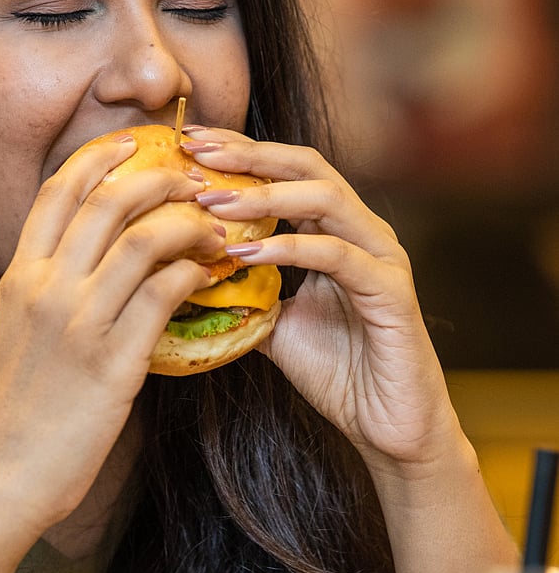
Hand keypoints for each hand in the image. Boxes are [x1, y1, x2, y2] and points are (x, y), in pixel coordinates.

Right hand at [0, 133, 225, 539]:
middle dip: (158, 178)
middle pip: (108, 201)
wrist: (4, 471)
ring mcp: (78, 322)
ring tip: (214, 228)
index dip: (98, 157)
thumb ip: (50, 285)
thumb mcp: (20, 329)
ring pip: (143, 239)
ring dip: (188, 223)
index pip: (59, 191)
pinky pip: (163, 293)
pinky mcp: (113, 361)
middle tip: (192, 181)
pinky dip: (192, 272)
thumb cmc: (18, 404)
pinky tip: (208, 274)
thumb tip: (94, 253)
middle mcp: (46, 288)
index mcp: (21, 275)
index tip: (133, 143)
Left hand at [187, 128, 462, 473]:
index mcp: (335, 231)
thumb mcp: (273, 325)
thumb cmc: (337, 372)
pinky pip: (337, 255)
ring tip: (212, 201)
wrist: (386, 427)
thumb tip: (181, 279)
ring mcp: (381, 256)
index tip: (188, 144)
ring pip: (326, 198)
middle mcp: (362, 232)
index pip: (286, 171)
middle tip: (197, 151)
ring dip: (264, 195)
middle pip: (307, 166)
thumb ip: (241, 294)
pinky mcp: (391, 290)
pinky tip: (247, 252)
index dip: (239, 153)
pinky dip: (290, 248)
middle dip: (249, 155)